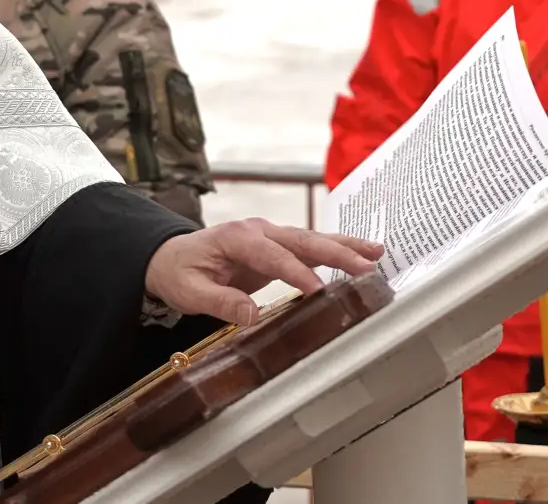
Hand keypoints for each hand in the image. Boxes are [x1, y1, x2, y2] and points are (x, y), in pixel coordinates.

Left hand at [144, 218, 382, 324]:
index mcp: (238, 237)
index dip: (297, 272)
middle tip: (367, 267)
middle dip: (337, 252)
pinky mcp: (278, 247)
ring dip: (345, 247)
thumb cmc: (179, 272)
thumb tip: (251, 316)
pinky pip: (310, 248)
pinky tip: (360, 256)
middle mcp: (260, 230)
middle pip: (303, 240)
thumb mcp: (190, 291)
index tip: (320, 291)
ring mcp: (271, 236)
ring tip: (377, 253)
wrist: (170, 257)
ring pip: (313, 239)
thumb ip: (220, 301)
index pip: (273, 255)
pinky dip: (336, 250)